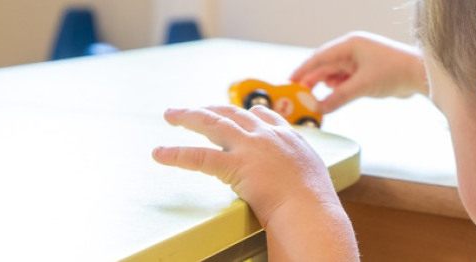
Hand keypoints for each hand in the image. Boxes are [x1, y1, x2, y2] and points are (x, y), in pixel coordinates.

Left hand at [152, 105, 331, 219]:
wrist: (310, 209)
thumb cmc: (315, 201)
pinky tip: (160, 153)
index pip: (264, 116)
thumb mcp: (313, 174)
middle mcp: (267, 135)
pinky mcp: (235, 165)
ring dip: (188, 117)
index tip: (236, 112)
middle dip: (210, 109)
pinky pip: (199, 157)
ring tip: (170, 115)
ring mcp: (250, 147)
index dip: (247, 114)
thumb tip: (298, 179)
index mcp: (288, 137)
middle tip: (193, 109)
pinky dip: (177, 154)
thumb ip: (300, 168)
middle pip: (233, 113)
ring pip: (213, 124)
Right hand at [291, 31, 426, 112]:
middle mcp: (353, 50)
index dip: (303, 70)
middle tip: (298, 96)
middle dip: (312, 81)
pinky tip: (332, 98)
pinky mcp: (366, 72)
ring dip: (325, 87)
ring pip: (335, 75)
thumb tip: (319, 109)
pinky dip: (338, 90)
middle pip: (325, 66)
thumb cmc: (394, 72)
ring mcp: (360, 61)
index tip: (289, 82)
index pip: (320, 57)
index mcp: (350, 45)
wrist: (420, 75)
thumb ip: (339, 97)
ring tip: (313, 101)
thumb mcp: (363, 86)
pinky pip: (346, 81)